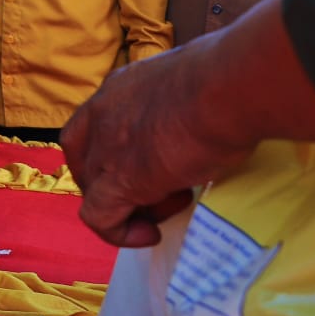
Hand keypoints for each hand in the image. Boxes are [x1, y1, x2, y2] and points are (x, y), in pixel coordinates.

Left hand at [62, 48, 251, 247]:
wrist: (227, 90)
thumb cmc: (226, 81)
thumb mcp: (190, 85)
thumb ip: (178, 103)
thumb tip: (196, 115)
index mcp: (119, 88)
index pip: (92, 125)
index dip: (110, 153)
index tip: (149, 165)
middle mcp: (102, 114)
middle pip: (86, 160)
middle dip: (117, 183)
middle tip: (162, 191)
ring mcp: (106, 147)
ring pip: (93, 190)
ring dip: (128, 207)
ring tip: (174, 203)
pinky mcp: (120, 179)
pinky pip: (99, 217)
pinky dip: (119, 233)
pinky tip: (151, 234)